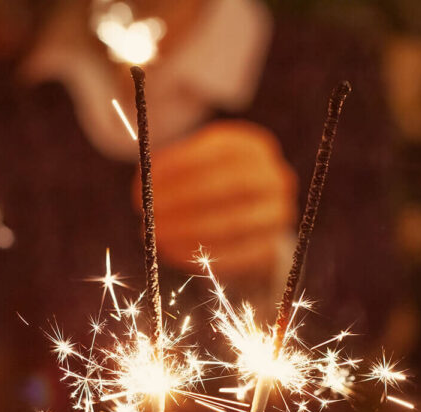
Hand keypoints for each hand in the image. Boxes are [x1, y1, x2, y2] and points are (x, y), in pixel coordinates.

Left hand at [141, 120, 296, 277]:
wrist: (250, 227)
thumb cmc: (213, 190)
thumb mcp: (197, 168)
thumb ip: (171, 171)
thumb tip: (142, 183)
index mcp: (252, 147)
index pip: (213, 153)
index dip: (175, 170)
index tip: (143, 187)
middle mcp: (274, 177)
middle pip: (227, 185)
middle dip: (181, 201)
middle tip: (146, 215)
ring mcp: (278, 214)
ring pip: (232, 223)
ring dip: (187, 232)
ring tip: (156, 236)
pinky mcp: (273, 248)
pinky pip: (236, 255)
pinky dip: (201, 255)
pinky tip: (172, 254)